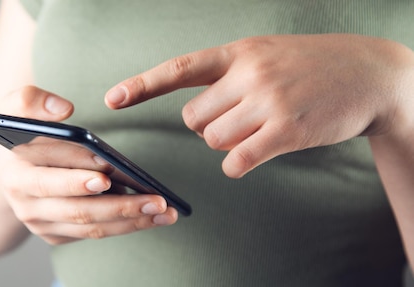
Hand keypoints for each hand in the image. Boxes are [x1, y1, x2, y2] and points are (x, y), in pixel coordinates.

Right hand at [0, 86, 176, 244]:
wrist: (6, 171)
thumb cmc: (21, 134)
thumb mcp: (14, 107)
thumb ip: (32, 101)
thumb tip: (64, 110)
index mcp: (15, 176)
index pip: (47, 181)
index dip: (76, 180)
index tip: (107, 175)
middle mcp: (27, 207)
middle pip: (77, 211)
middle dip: (120, 206)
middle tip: (156, 200)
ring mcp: (43, 225)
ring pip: (91, 228)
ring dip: (131, 221)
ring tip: (165, 211)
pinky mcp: (57, 235)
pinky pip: (95, 234)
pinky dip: (125, 226)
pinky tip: (152, 216)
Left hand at [105, 34, 411, 177]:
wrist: (368, 73)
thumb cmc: (309, 66)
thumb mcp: (266, 53)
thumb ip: (229, 75)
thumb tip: (197, 117)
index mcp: (237, 52)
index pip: (179, 68)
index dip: (142, 84)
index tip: (112, 98)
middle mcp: (248, 73)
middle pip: (194, 118)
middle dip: (208, 126)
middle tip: (237, 119)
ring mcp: (268, 101)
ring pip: (214, 139)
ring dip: (228, 143)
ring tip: (256, 129)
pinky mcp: (286, 129)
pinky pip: (237, 159)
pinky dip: (237, 164)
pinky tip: (254, 154)